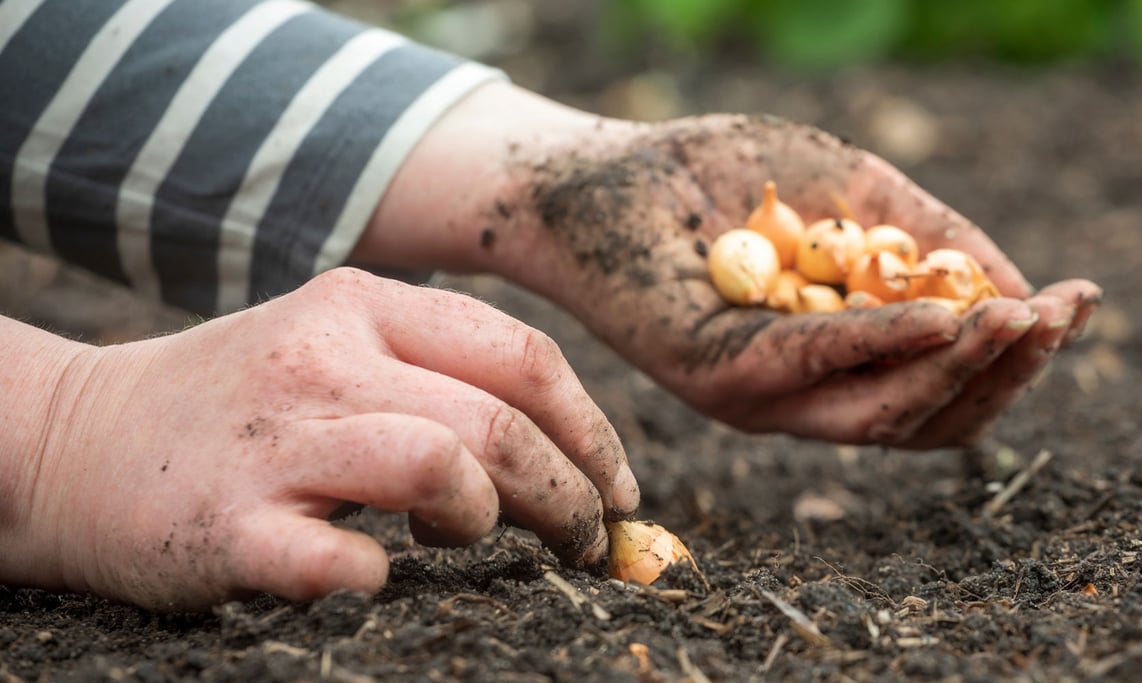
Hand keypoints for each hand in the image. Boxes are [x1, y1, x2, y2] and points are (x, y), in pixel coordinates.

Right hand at [0, 268, 637, 609]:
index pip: (521, 355)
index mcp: (362, 307)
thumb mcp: (336, 349)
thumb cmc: (244, 405)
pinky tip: (373, 570)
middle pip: (499, 421)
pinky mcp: (226, 526)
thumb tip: (574, 453)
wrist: (76, 440)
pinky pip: (337, 559)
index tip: (619, 486)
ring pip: (442, 466)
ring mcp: (273, 442)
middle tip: (582, 539)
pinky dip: (378, 574)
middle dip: (569, 492)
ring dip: (487, 518)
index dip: (593, 428)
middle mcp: (321, 360)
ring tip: (464, 534)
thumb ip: (440, 378)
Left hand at [491, 114, 1100, 447]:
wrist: (603, 175)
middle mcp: (810, 393)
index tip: (1083, 300)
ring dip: (962, 370)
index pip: (948, 385)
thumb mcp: (851, 192)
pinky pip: (813, 371)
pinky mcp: (718, 378)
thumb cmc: (722, 176)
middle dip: (1008, 370)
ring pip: (888, 417)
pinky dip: (883, 346)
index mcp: (845, 359)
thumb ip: (927, 239)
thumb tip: (1022, 287)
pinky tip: (940, 315)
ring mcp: (765, 395)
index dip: (1021, 352)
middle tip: (1060, 315)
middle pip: (934, 418)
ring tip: (1018, 317)